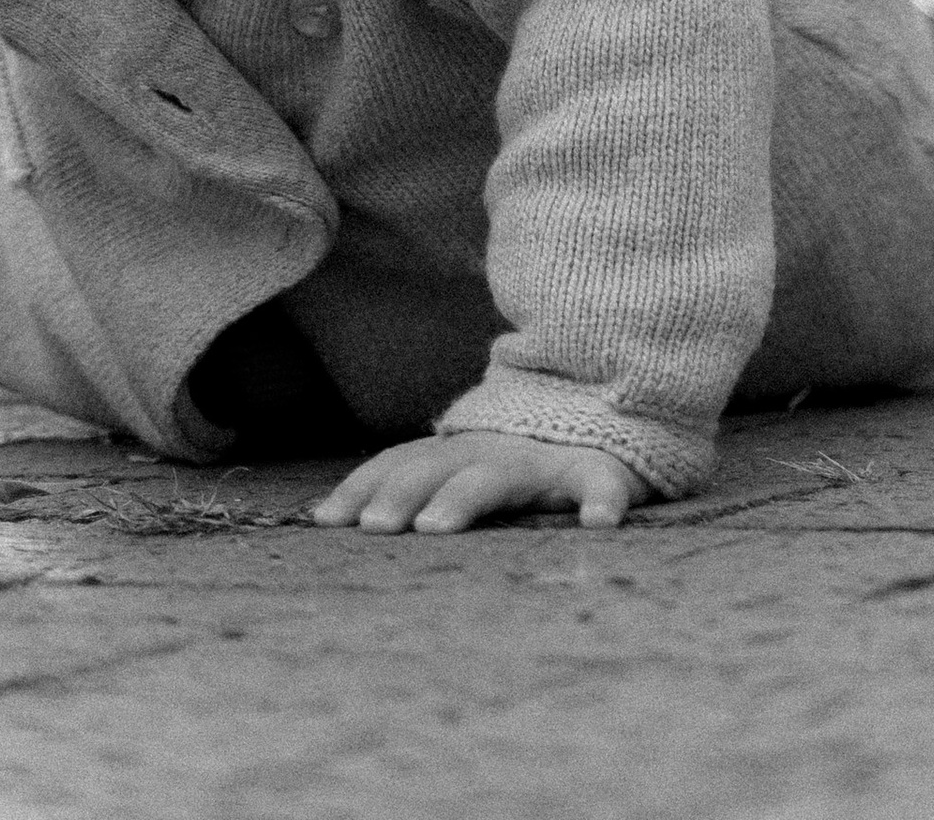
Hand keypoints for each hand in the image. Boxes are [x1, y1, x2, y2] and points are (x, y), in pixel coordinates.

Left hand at [312, 433, 643, 533]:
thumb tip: (329, 520)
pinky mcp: (602, 471)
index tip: (326, 521)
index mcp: (460, 452)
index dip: (363, 488)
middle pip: (439, 467)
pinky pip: (602, 484)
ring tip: (436, 528)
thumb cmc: (522, 458)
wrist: (608, 406)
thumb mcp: (468, 465)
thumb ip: (417, 482)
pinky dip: (600, 500)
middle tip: (373, 527)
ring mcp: (545, 461)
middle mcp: (495, 451)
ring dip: (464, 498)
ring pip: (500, 476)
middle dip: (401, 493)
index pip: (401, 463)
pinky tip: (598, 523)